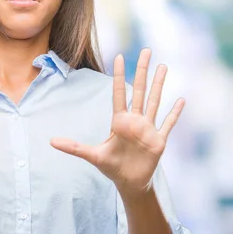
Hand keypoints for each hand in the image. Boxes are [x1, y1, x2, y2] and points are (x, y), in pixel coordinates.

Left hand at [50, 48, 184, 194]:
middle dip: (143, 70)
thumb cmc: (112, 167)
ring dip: (159, 84)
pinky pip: (168, 123)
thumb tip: (51, 141)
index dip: (120, 75)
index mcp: (120, 121)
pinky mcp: (159, 140)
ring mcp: (148, 129)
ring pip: (154, 101)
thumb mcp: (92, 155)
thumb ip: (74, 147)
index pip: (119, 93)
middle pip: (139, 90)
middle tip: (146, 50)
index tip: (119, 56)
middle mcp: (135, 120)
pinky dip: (175, 113)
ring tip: (163, 66)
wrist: (129, 183)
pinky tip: (181, 99)